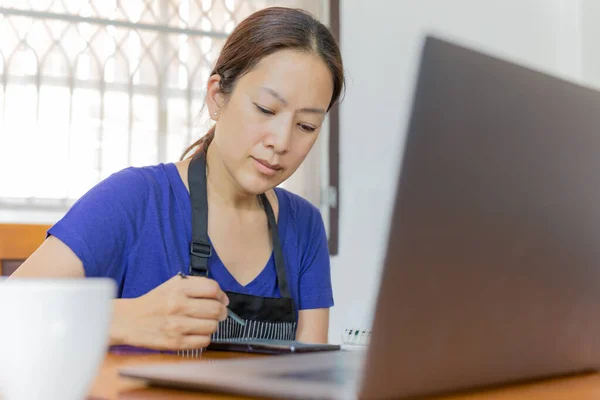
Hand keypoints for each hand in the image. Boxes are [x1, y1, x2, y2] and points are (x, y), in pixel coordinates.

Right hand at [111, 274, 228, 349]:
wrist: (129, 321)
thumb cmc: (154, 302)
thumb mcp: (172, 284)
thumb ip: (195, 284)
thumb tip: (219, 294)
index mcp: (178, 288)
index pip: (212, 289)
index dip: (222, 295)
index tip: (222, 299)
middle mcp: (178, 306)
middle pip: (216, 309)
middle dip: (222, 311)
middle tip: (219, 313)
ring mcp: (177, 326)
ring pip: (212, 326)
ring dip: (213, 325)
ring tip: (205, 323)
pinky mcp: (175, 343)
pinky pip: (204, 341)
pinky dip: (204, 337)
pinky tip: (197, 333)